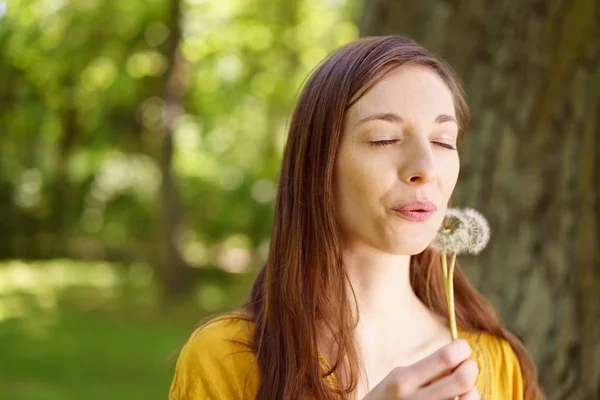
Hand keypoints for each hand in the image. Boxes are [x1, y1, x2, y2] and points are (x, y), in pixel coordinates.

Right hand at [361, 339, 478, 399]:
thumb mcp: (397, 380)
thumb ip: (425, 371)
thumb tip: (457, 358)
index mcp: (404, 380)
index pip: (445, 358)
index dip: (461, 349)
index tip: (462, 348)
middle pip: (463, 379)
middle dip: (471, 368)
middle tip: (468, 366)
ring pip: (469, 398)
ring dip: (471, 390)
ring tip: (463, 389)